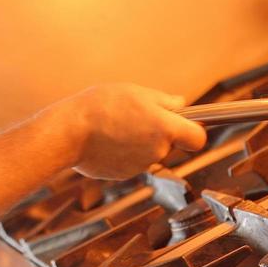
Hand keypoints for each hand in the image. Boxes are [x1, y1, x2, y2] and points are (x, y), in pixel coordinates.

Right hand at [48, 83, 206, 179]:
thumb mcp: (137, 92)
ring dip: (141, 142)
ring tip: (118, 125)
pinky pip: (133, 161)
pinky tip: (109, 139)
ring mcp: (142, 165)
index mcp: (166, 128)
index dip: (194, 131)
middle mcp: (158, 150)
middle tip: (139, 116)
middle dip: (161, 133)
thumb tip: (181, 105)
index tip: (186, 124)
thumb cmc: (102, 106)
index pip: (198, 138)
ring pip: (151, 152)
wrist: (69, 132)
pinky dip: (126, 152)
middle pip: (172, 144)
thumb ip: (165, 101)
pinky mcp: (125, 174)